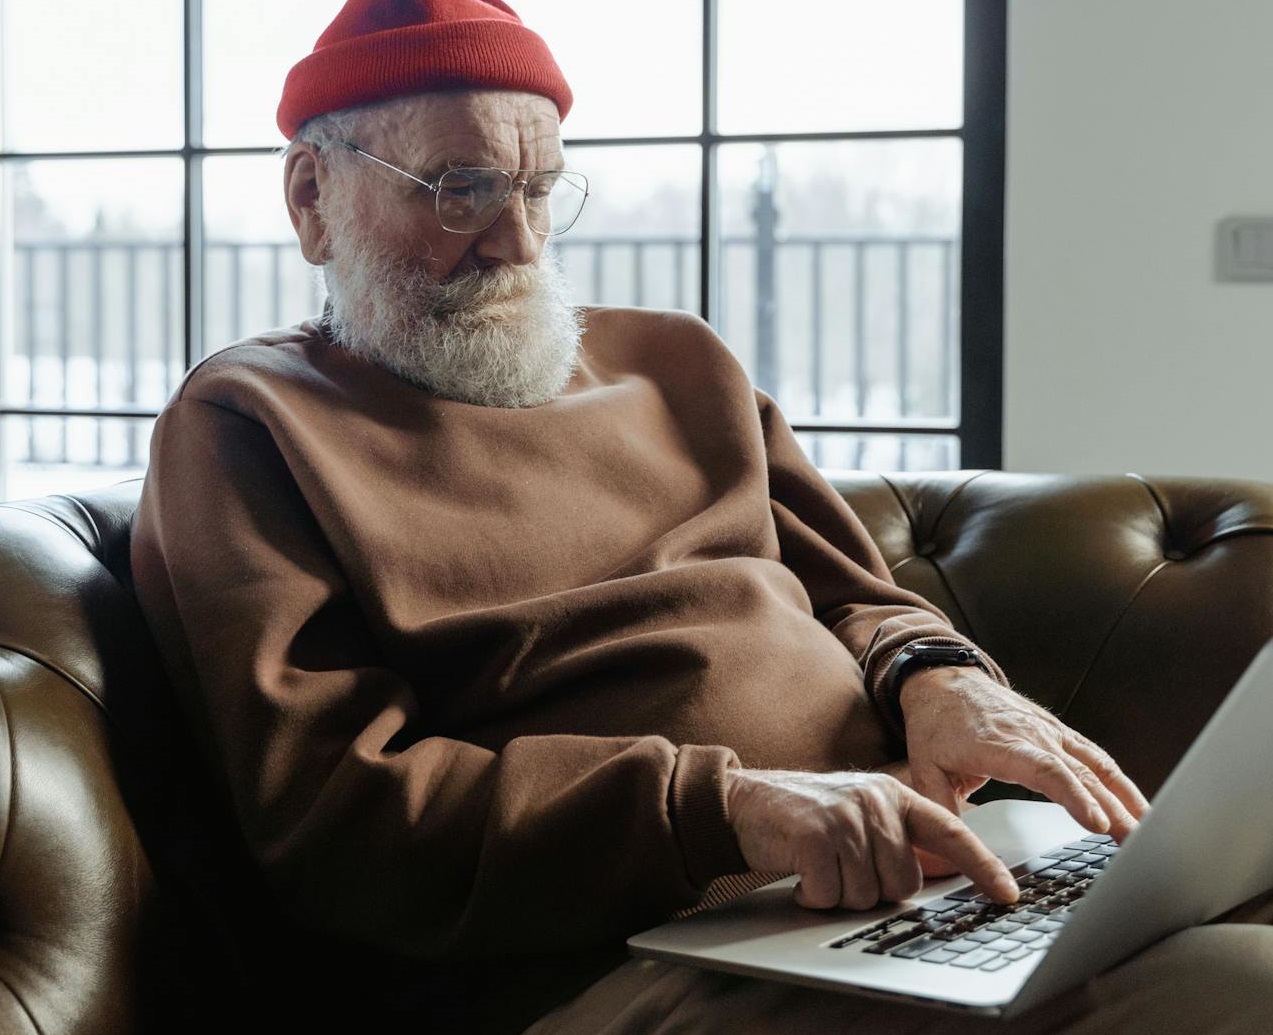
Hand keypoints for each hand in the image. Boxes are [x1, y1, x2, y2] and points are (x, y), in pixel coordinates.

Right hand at [723, 768, 1017, 909]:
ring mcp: (844, 816)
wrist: (745, 801)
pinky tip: (800, 874)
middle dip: (871, 890)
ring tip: (819, 866)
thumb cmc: (805, 817)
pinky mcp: (813, 835)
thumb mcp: (859, 815)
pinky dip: (812, 895)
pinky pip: (829, 894)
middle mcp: (875, 801)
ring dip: (838, 894)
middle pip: (902, 883)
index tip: (1008, 894)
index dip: (982, 867)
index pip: (950, 833)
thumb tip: (937, 875)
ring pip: (866, 895)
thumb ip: (898, 839)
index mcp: (893, 795)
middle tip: (842, 869)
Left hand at [899, 667, 1150, 840]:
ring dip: (1126, 798)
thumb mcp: (924, 768)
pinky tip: (1139, 807)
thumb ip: (942, 811)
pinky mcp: (1060, 733)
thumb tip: (953, 853)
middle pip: (1080, 773)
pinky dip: (1121, 782)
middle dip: (1112, 809)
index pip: (1045, 770)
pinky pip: (1096, 758)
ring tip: (1150, 832)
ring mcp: (1050, 732)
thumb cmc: (936, 725)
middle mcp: (1032, 735)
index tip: (1097, 823)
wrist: (943, 682)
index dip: (1074, 796)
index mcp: (999, 745)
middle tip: (1137, 844)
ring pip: (1096, 765)